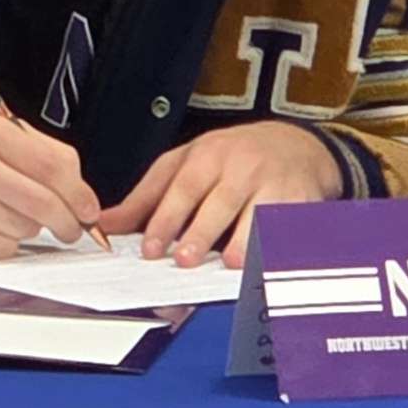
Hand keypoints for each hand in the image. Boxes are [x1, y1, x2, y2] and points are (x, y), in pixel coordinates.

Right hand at [0, 107, 102, 259]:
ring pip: (25, 228)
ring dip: (27, 227)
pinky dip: (3, 243)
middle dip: (67, 221)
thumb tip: (81, 193)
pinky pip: (2, 249)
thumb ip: (33, 151)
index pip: (54, 165)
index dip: (80, 193)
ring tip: (1, 211)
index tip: (88, 209)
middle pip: (45, 203)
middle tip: (72, 229)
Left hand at [103, 120, 339, 268]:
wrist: (294, 144)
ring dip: (243, 239)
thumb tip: (106, 223)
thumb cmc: (232, 157)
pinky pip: (289, 224)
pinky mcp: (301, 201)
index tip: (151, 248)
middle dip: (201, 231)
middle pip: (219, 201)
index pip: (183, 188)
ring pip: (258, 212)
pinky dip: (278, 243)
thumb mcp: (185, 163)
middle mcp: (241, 168)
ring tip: (228, 263)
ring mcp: (273, 184)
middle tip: (185, 260)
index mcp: (207, 156)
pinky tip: (266, 261)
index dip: (165, 219)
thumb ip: (147, 196)